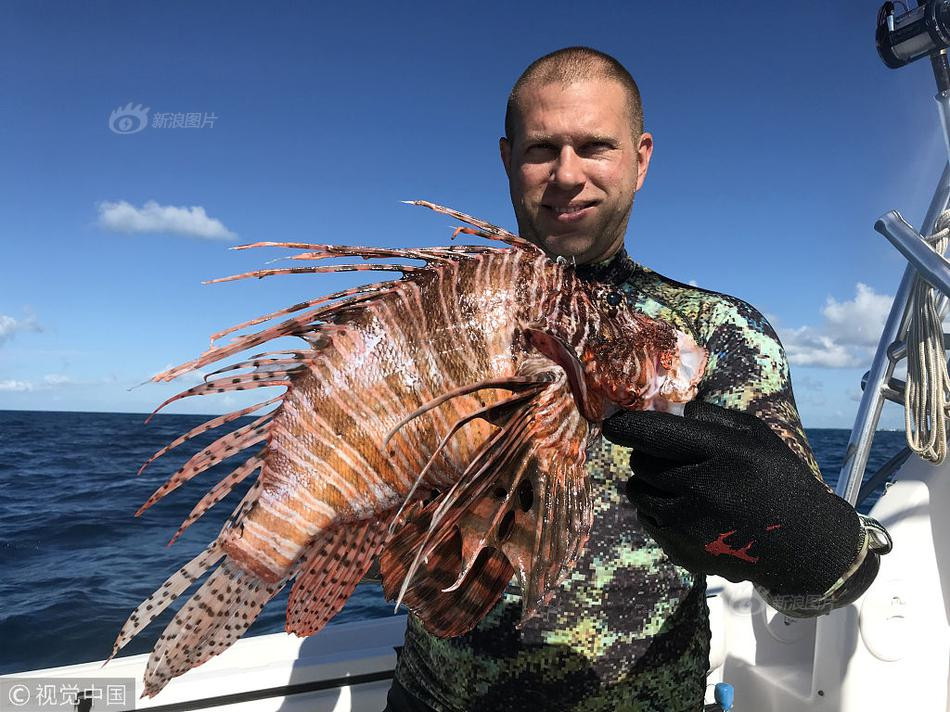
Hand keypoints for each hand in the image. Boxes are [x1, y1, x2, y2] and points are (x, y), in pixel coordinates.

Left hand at [601, 401, 862, 595]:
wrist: (804, 545)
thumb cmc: (776, 477)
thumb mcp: (754, 435)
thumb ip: (708, 417)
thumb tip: (660, 407)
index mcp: (724, 453)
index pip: (655, 433)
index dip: (627, 426)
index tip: (613, 425)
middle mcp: (703, 489)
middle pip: (641, 462)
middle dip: (647, 454)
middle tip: (669, 457)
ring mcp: (690, 526)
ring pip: (638, 491)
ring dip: (649, 482)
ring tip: (680, 484)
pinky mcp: (682, 551)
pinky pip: (646, 519)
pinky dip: (657, 510)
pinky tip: (688, 510)